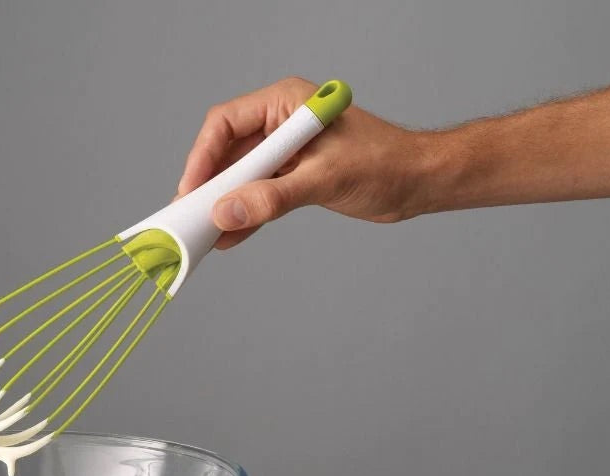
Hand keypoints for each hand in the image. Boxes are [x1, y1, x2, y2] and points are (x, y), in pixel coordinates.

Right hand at [177, 77, 436, 248]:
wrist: (420, 182)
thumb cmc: (386, 164)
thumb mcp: (324, 179)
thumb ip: (273, 197)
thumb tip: (227, 212)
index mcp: (286, 104)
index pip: (226, 124)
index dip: (203, 158)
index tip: (192, 191)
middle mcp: (281, 124)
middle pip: (228, 152)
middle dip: (209, 186)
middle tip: (190, 217)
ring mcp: (287, 151)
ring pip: (241, 177)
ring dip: (225, 204)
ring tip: (204, 233)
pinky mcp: (295, 176)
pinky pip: (259, 194)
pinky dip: (246, 215)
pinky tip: (230, 237)